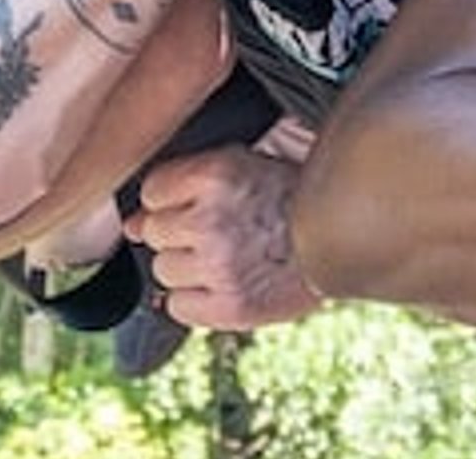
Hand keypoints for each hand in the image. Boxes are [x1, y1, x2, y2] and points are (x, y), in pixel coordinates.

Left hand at [127, 142, 323, 330]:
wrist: (345, 237)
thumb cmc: (292, 198)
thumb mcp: (243, 168)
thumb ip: (183, 187)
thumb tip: (130, 225)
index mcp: (216, 173)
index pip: (153, 191)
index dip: (173, 201)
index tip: (200, 207)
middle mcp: (211, 219)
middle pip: (155, 234)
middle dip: (180, 236)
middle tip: (220, 235)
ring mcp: (219, 265)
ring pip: (164, 271)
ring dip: (188, 269)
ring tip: (227, 260)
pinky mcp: (230, 306)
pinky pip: (178, 307)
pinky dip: (195, 301)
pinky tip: (223, 287)